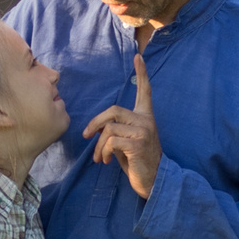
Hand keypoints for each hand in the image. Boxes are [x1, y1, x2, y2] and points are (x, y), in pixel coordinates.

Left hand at [82, 54, 161, 199]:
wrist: (153, 181)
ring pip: (109, 128)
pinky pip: (111, 140)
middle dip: (95, 123)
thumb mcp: (125, 143)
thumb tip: (95, 129)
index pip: (145, 91)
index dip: (142, 74)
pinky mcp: (138, 143)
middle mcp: (146, 121)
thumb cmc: (137, 162)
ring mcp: (143, 131)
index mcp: (145, 117)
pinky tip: (105, 161)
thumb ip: (115, 130)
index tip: (138, 57)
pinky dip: (103, 151)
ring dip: (98, 145)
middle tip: (85, 136)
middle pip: (113, 110)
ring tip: (99, 157)